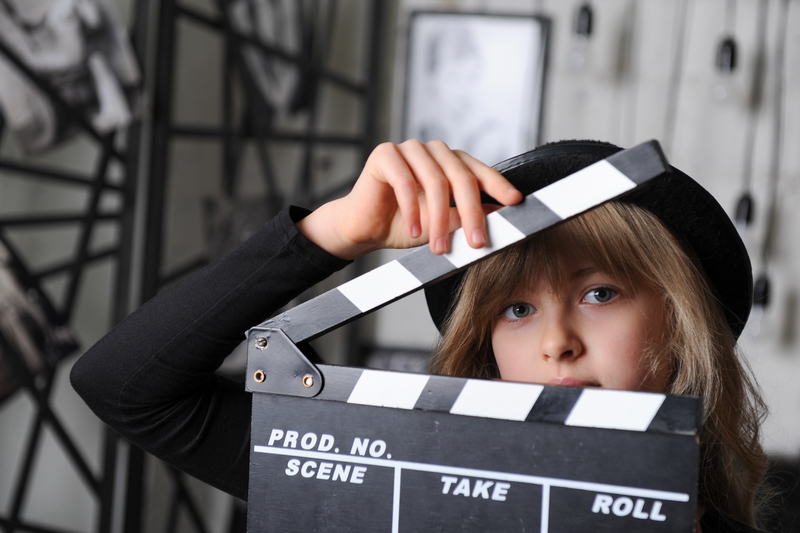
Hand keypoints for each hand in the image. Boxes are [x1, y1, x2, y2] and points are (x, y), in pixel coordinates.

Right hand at [298, 140, 521, 260]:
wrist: (364, 229)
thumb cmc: (403, 225)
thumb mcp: (442, 225)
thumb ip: (466, 217)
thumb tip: (500, 217)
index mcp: (449, 162)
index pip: (478, 170)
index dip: (498, 185)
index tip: (515, 202)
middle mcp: (432, 152)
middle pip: (460, 176)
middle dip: (472, 212)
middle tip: (477, 242)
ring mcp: (408, 149)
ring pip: (435, 180)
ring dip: (439, 218)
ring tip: (438, 246)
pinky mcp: (385, 154)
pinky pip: (405, 181)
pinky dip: (413, 209)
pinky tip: (416, 231)